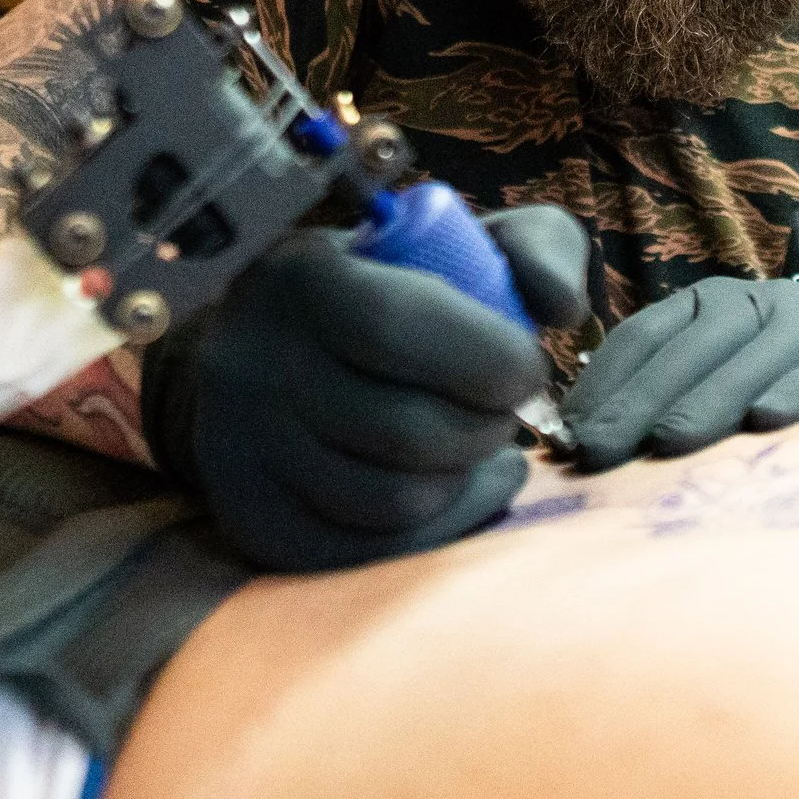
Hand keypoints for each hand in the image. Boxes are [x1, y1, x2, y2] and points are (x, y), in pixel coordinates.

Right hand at [143, 204, 590, 570]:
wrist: (278, 347)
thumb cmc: (397, 290)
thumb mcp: (465, 243)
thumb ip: (532, 249)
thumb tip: (559, 307)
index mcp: (299, 274)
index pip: (394, 325)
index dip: (486, 358)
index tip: (528, 368)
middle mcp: (250, 362)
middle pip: (403, 430)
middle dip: (486, 428)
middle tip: (504, 411)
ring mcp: (239, 449)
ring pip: (393, 501)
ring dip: (462, 478)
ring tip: (473, 443)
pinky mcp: (252, 519)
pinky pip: (368, 554)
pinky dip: (437, 527)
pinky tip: (460, 488)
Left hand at [560, 277, 798, 470]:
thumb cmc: (787, 418)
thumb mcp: (718, 402)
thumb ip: (656, 407)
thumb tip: (573, 443)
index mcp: (719, 306)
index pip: (651, 333)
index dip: (609, 381)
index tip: (569, 436)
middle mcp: (770, 302)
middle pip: (700, 340)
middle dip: (646, 396)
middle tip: (604, 450)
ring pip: (764, 349)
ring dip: (714, 394)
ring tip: (671, 442)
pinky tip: (768, 421)